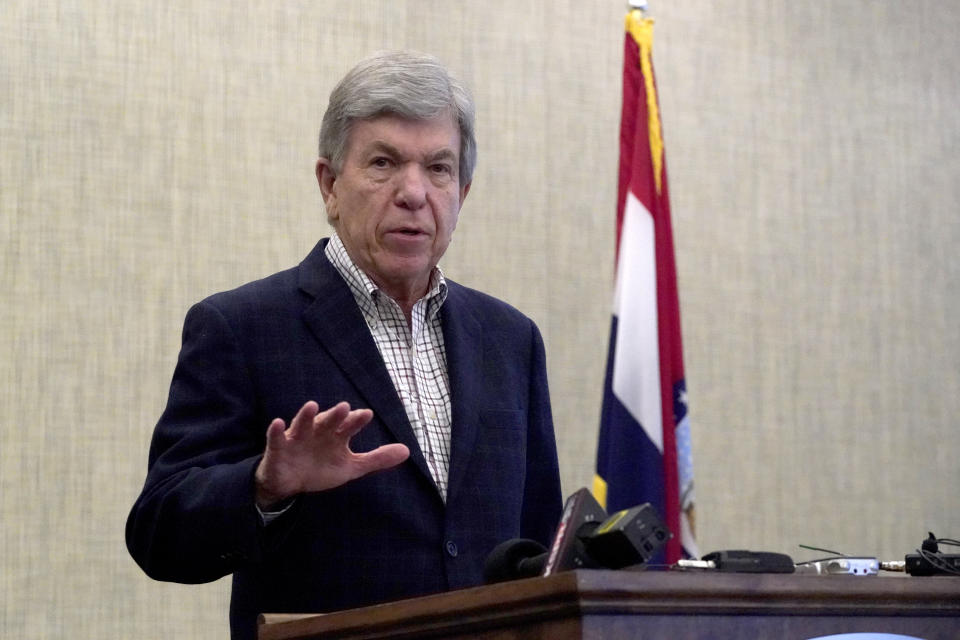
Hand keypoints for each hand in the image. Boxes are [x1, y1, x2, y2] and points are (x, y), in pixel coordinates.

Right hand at [254, 401, 409, 508]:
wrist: (290, 484)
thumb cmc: (321, 468)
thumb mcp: (351, 467)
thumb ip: (377, 459)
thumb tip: (407, 451)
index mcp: (336, 436)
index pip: (348, 426)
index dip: (356, 421)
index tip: (366, 415)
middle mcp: (318, 432)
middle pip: (328, 422)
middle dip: (335, 415)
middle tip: (345, 407)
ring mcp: (298, 438)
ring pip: (303, 424)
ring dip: (306, 416)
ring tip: (311, 406)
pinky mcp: (279, 448)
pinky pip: (276, 438)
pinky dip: (275, 431)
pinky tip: (277, 423)